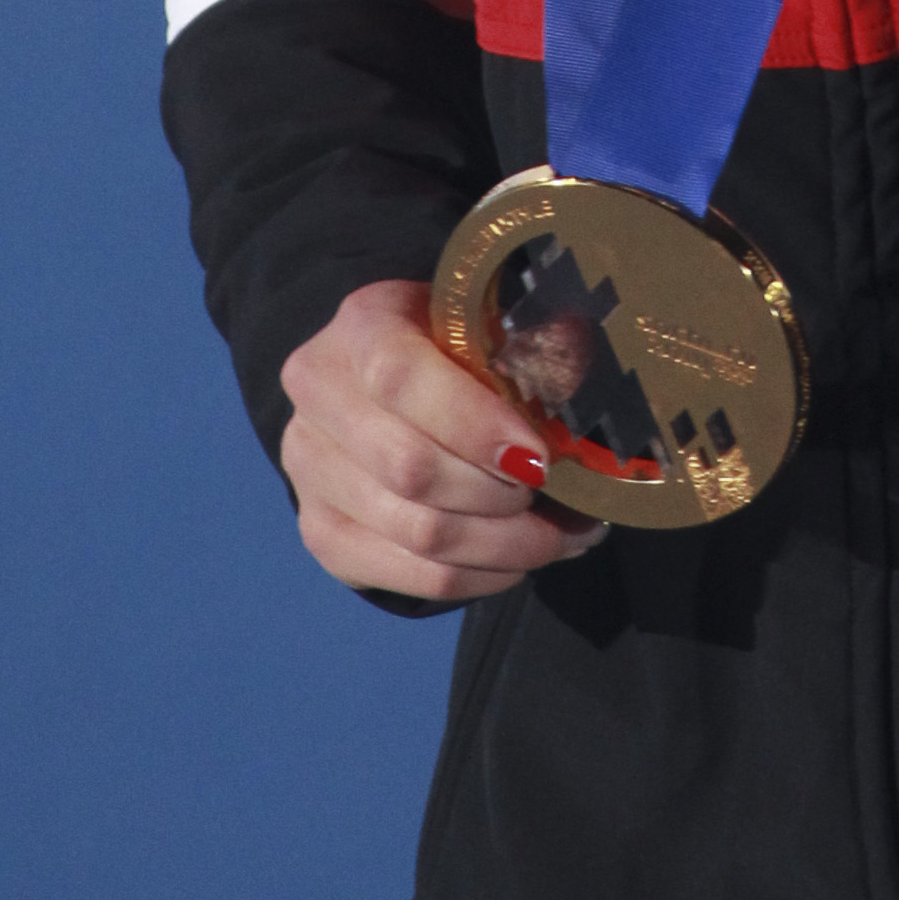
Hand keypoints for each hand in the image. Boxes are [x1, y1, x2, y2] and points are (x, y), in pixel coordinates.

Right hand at [279, 280, 607, 601]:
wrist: (379, 381)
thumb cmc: (453, 345)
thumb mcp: (481, 322)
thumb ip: (525, 346)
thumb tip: (587, 392)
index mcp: (361, 326)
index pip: (402, 379)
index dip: (475, 425)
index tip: (539, 457)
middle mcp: (319, 398)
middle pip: (411, 470)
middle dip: (502, 497)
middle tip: (563, 501)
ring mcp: (311, 472)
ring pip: (417, 533)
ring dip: (505, 546)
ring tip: (563, 538)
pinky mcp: (322, 532)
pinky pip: (410, 576)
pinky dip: (477, 577)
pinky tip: (519, 561)